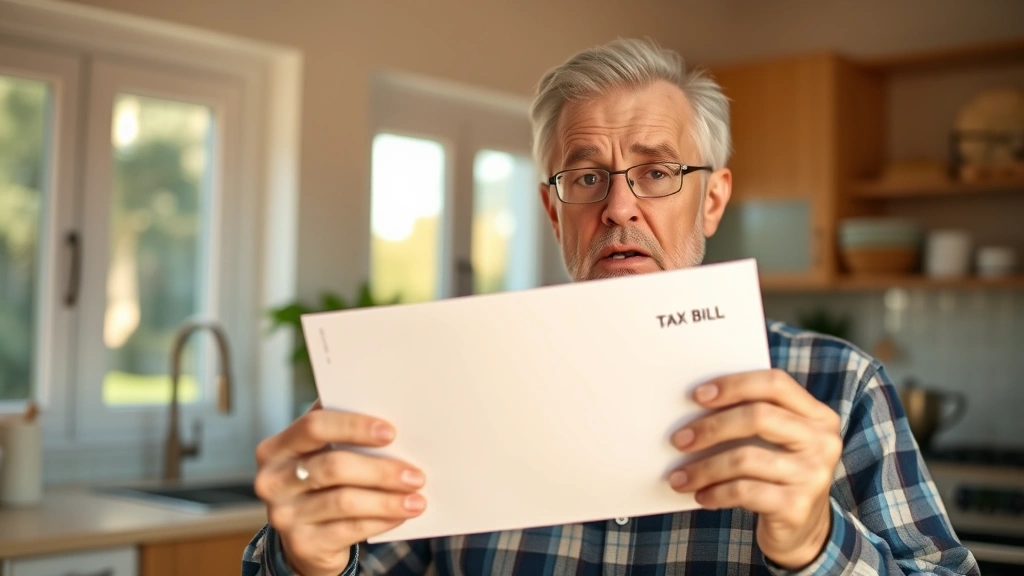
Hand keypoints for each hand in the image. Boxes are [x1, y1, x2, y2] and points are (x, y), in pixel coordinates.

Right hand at [254, 400, 426, 575]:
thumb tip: (392, 412)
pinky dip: (381, 521)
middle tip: (415, 475)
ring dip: (387, 499)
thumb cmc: (324, 484)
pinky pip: (349, 529)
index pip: (313, 426)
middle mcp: (273, 481)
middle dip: (380, 470)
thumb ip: (343, 434)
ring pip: (344, 501)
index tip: (391, 432)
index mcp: (277, 448)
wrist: (307, 539)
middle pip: (332, 466)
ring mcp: (284, 515)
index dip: (353, 426)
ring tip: (417, 499)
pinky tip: (401, 515)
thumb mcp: (322, 455)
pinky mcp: (302, 544)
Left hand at [668, 369, 841, 569]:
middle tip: (679, 440)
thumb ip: (752, 420)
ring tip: (679, 477)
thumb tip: (692, 410)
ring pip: (745, 458)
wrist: (804, 530)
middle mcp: (822, 442)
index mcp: (818, 416)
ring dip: (704, 468)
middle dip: (712, 427)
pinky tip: (701, 495)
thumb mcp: (776, 443)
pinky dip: (715, 493)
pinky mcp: (797, 506)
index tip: (697, 395)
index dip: (735, 385)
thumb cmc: (777, 474)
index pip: (775, 383)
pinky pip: (744, 492)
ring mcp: (813, 475)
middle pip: (759, 417)